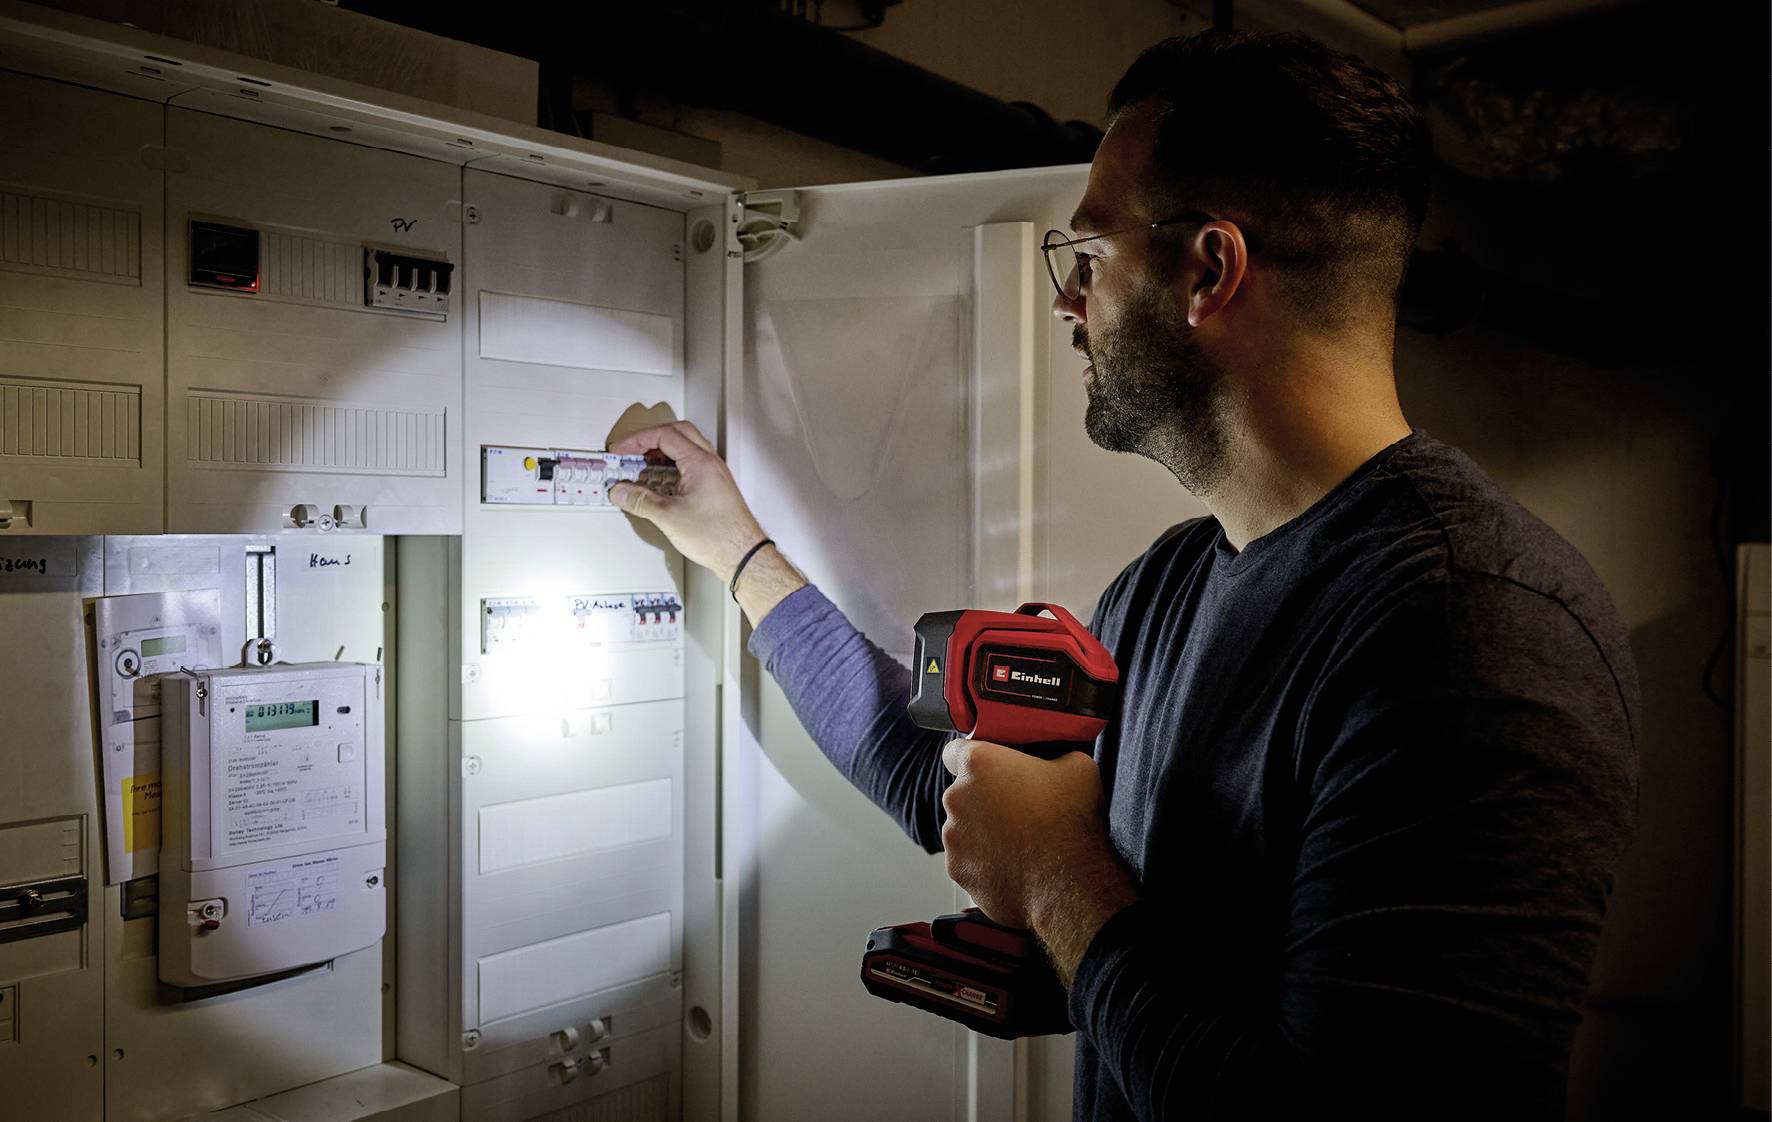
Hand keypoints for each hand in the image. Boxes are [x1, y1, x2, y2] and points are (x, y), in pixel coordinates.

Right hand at [608, 421, 769, 583]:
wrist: (743, 555)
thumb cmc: (718, 536)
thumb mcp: (669, 517)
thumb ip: (640, 501)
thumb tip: (621, 492)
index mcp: (700, 462)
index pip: (664, 435)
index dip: (637, 439)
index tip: (621, 449)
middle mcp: (710, 463)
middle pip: (677, 432)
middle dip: (650, 437)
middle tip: (631, 449)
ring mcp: (715, 474)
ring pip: (687, 447)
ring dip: (663, 450)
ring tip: (642, 463)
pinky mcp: (716, 487)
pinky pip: (692, 464)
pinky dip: (673, 465)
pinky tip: (661, 481)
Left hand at [940, 740, 1137, 981]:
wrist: (1070, 884)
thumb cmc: (1071, 823)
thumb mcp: (1077, 766)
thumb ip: (1053, 755)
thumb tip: (1053, 761)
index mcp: (980, 764)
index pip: (955, 751)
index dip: (974, 760)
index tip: (990, 770)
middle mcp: (958, 798)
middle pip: (963, 793)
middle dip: (985, 799)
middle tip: (1019, 810)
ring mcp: (954, 838)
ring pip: (964, 829)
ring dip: (983, 832)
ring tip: (1020, 842)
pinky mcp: (958, 871)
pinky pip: (968, 860)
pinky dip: (984, 862)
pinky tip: (1014, 865)